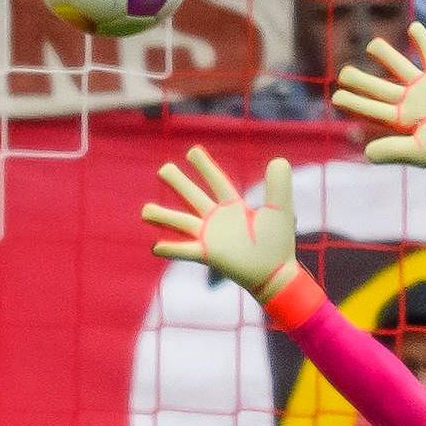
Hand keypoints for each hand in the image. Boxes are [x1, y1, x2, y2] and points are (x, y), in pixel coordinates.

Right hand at [142, 148, 297, 292]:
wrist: (276, 273)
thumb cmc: (278, 243)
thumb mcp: (280, 209)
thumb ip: (279, 185)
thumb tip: (279, 160)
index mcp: (233, 206)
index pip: (217, 181)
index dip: (205, 166)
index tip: (192, 151)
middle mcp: (217, 219)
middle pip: (193, 196)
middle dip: (179, 182)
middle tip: (163, 169)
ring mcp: (210, 237)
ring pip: (182, 222)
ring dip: (163, 216)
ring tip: (144, 211)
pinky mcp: (209, 255)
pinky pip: (186, 250)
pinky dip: (171, 248)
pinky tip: (155, 246)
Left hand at [330, 24, 425, 168]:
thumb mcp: (419, 152)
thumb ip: (393, 151)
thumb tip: (366, 153)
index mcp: (401, 120)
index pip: (372, 109)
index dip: (354, 102)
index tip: (336, 96)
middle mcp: (409, 102)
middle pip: (380, 88)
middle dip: (361, 80)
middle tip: (344, 72)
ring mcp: (424, 88)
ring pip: (400, 67)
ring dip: (386, 55)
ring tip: (371, 45)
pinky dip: (422, 41)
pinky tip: (412, 27)